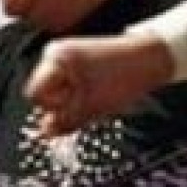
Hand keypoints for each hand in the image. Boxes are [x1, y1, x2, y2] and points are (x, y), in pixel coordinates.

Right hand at [25, 31, 174, 136]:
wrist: (151, 59)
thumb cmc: (126, 76)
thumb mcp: (93, 107)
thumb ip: (65, 122)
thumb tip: (45, 132)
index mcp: (55, 58)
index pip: (35, 95)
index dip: (53, 107)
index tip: (74, 106)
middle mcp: (56, 54)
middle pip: (45, 94)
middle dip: (65, 104)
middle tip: (90, 101)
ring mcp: (66, 57)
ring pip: (58, 93)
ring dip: (75, 102)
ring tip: (98, 95)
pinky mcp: (77, 62)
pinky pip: (69, 87)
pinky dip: (82, 95)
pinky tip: (99, 93)